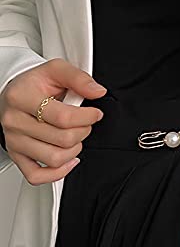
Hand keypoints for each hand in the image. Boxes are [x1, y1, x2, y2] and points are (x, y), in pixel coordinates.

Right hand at [0, 58, 106, 184]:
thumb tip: (97, 91)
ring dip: (74, 149)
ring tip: (74, 137)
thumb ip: (78, 78)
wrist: (16, 94)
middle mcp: (14, 121)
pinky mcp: (17, 156)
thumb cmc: (35, 85)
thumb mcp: (56, 70)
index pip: (64, 117)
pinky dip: (58, 172)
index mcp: (22, 98)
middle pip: (62, 140)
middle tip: (84, 124)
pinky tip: (68, 159)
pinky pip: (37, 176)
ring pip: (54, 159)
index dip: (88, 117)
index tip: (95, 113)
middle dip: (83, 132)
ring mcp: (15, 141)